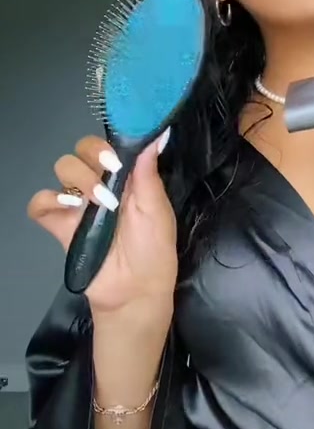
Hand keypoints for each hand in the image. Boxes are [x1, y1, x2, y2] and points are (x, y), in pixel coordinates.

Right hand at [27, 130, 177, 314]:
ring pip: (63, 169)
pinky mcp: (60, 226)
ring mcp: (78, 204)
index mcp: (125, 178)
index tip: (117, 157)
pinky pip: (40, 204)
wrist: (136, 292)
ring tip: (98, 203)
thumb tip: (157, 136)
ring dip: (78, 178)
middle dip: (92, 158)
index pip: (109, 145)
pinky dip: (47, 200)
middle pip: (81, 151)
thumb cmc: (154, 250)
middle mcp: (100, 185)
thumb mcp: (157, 210)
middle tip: (109, 179)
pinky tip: (67, 209)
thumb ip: (150, 173)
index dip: (109, 144)